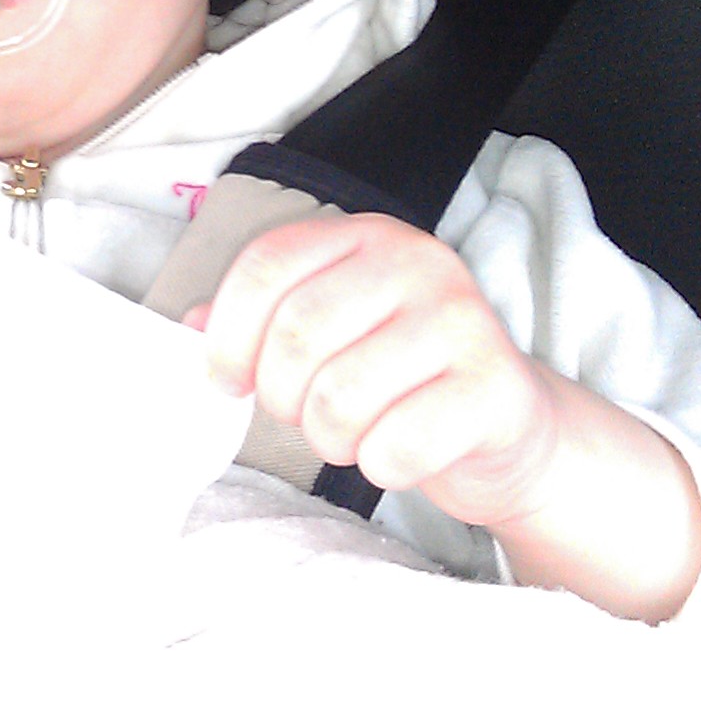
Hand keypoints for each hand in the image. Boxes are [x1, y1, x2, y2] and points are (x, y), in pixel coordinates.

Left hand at [192, 211, 700, 621]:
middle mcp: (419, 262)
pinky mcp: (495, 389)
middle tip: (305, 416)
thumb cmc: (400, 381)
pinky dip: (382, 466)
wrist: (508, 430)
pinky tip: (401, 453)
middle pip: (296, 336)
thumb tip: (192, 327)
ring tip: (354, 434)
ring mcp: (463, 321)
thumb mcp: (331, 334)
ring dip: (331, 439)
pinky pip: (397, 446)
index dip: (229, 336)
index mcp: (367, 235)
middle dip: (282, 398)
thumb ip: (261, 320)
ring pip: (341, 398)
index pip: (266, 265)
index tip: (228, 381)